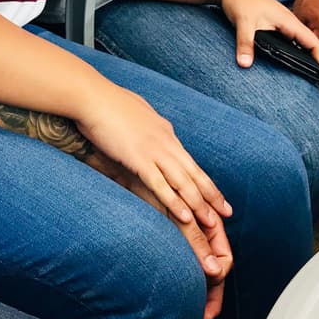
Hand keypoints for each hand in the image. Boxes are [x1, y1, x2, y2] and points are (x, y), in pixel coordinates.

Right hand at [76, 91, 233, 318]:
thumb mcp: (134, 111)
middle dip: (211, 195)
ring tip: (212, 222)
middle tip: (227, 213)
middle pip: (194, 173)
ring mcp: (154, 150)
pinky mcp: (138, 158)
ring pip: (183, 181)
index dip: (204, 181)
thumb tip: (148, 123)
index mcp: (164, 131)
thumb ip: (145, 122)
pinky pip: (161, 185)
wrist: (92, 96)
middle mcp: (165, 141)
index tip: (216, 196)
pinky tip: (185, 217)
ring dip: (199, 204)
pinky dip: (175, 202)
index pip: (190, 161)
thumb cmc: (106, 102)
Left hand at [216, 0, 318, 68]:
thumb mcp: (243, 22)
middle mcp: (287, 22)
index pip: (313, 41)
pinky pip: (286, 41)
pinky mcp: (272, 25)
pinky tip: (282, 61)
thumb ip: (245, 43)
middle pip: (307, 44)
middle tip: (310, 79)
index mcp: (288, 20)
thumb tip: (245, 64)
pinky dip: (289, 51)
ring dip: (300, 56)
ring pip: (296, 42)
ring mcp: (280, 24)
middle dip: (312, 61)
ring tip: (299, 75)